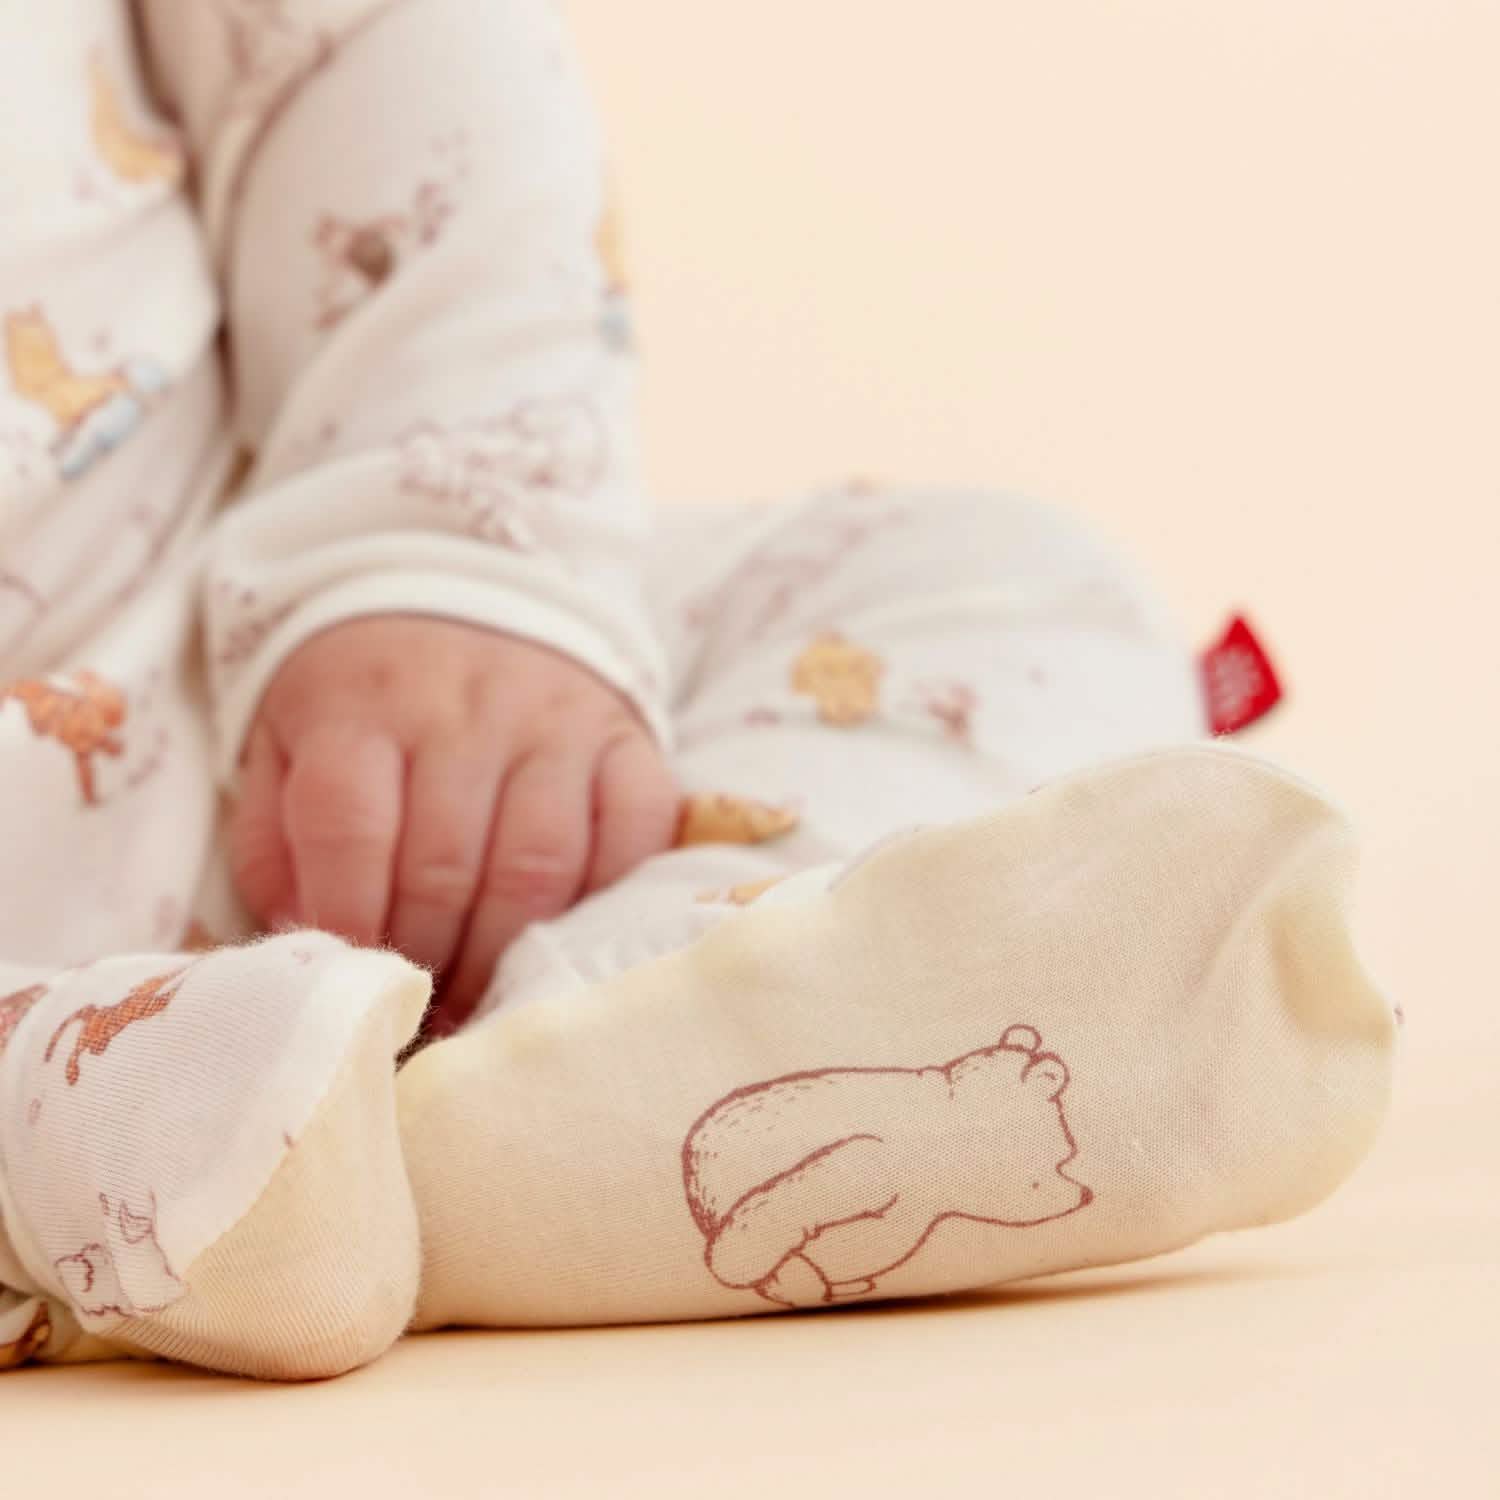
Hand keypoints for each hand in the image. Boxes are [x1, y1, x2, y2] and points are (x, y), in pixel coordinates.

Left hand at [229, 616, 678, 1030]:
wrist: (466, 597)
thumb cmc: (366, 702)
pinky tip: (562, 933)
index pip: (349, 827)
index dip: (346, 921)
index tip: (351, 980)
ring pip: (537, 866)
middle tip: (420, 1002)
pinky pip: (632, 837)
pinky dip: (601, 901)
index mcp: (360, 704)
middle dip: (426, 958)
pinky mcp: (626, 741)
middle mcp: (463, 707)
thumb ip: (279, 847)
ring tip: (480, 988)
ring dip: (503, 952)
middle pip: (444, 865)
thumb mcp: (284, 748)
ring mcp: (555, 722)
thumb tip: (314, 946)